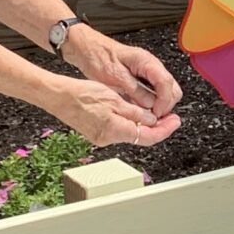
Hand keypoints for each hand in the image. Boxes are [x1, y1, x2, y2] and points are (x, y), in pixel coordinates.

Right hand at [49, 73, 181, 147]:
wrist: (58, 97)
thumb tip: (152, 120)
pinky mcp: (96, 133)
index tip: (175, 121)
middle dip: (157, 127)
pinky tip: (136, 114)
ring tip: (155, 112)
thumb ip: (135, 112)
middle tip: (170, 116)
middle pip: (141, 137)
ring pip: (130, 133)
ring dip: (144, 124)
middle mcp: (108, 139)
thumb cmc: (80, 94)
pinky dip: (130, 123)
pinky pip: (119, 131)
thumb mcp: (114, 99)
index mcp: (115, 130)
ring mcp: (101, 138)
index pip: (148, 136)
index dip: (165, 130)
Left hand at [67, 25, 181, 121]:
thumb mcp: (115, 77)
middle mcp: (151, 66)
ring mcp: (149, 72)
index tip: (156, 114)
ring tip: (146, 115)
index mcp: (146, 62)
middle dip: (165, 105)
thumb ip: (135, 90)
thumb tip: (150, 104)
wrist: (88, 49)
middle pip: (172, 88)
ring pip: (166, 91)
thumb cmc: (98, 57)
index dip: (164, 102)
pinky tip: (141, 109)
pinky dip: (152, 102)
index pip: (166, 83)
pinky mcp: (143, 77)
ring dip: (159, 104)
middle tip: (152, 117)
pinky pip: (155, 91)